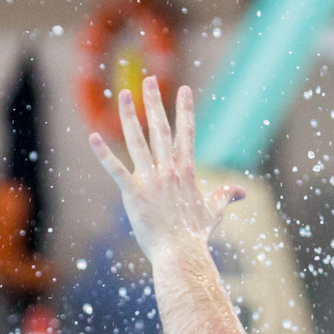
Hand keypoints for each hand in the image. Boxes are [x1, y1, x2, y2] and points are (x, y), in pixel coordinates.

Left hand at [88, 77, 245, 257]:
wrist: (182, 254)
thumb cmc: (196, 235)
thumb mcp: (214, 211)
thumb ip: (225, 196)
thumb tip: (241, 192)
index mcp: (185, 171)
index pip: (186, 133)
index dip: (185, 110)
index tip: (184, 90)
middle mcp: (169, 170)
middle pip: (160, 129)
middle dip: (155, 102)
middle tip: (149, 80)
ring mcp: (151, 180)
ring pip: (137, 141)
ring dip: (129, 116)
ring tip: (123, 94)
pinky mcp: (133, 194)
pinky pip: (116, 170)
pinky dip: (104, 154)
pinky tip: (93, 137)